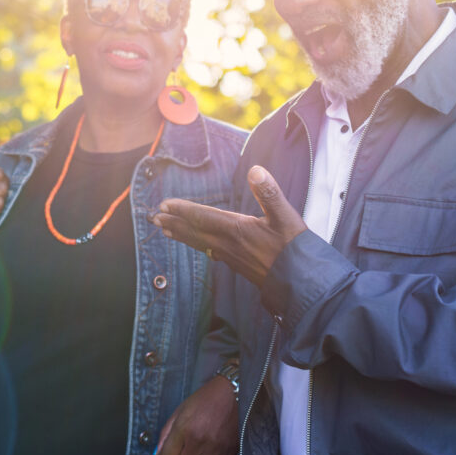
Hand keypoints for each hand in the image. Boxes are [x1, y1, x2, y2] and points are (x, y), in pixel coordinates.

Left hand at [151, 166, 305, 285]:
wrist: (301, 284)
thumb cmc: (295, 250)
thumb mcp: (286, 217)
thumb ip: (269, 193)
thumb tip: (256, 170)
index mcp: (236, 230)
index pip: (203, 217)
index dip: (183, 210)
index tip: (164, 205)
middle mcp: (228, 244)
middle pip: (195, 231)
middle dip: (174, 222)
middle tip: (153, 217)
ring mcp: (231, 257)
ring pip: (199, 243)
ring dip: (181, 235)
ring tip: (164, 230)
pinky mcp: (237, 265)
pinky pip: (209, 252)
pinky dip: (197, 245)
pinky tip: (197, 245)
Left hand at [156, 376, 239, 454]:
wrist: (235, 393)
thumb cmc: (205, 400)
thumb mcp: (180, 411)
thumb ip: (166, 433)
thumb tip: (157, 454)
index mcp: (184, 429)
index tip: (170, 454)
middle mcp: (199, 442)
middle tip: (184, 454)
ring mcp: (216, 449)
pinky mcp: (230, 453)